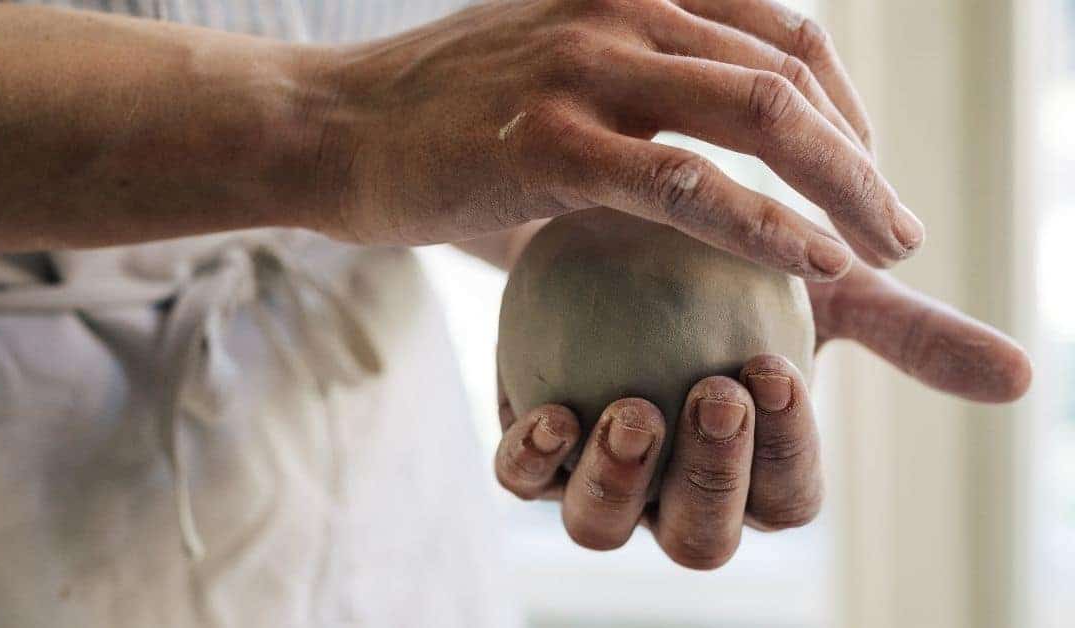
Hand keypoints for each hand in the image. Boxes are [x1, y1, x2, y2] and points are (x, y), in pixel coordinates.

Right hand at [313, 0, 922, 277]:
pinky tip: (814, 264)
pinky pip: (684, 184)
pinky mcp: (548, 141)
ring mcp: (585, 67)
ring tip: (885, 255)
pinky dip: (761, 224)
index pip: (783, 34)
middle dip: (865, 158)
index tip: (861, 179)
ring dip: (843, 187)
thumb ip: (630, 91)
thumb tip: (691, 161)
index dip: (847, 110)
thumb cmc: (439, 116)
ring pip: (757, 113)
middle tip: (900, 231)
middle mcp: (621, 7)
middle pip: (791, 72)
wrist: (329, 123)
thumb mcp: (550, 71)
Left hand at [493, 262, 1030, 568]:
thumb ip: (906, 337)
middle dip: (713, 484)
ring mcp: (600, 483)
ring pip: (605, 528)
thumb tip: (1022, 376)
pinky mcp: (532, 455)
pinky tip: (549, 412)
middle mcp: (676, 495)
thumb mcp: (824, 285)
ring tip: (632, 410)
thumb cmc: (737, 265)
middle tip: (715, 394)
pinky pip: (524, 480)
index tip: (775, 370)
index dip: (785, 453)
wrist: (629, 235)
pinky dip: (534, 458)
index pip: (786, 496)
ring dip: (620, 481)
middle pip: (703, 538)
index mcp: (755, 474)